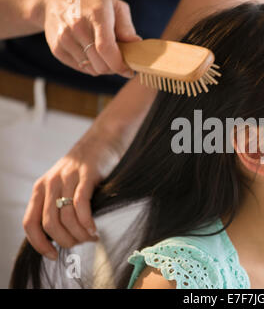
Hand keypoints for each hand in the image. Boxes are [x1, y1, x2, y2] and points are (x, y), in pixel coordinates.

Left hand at [22, 130, 123, 259]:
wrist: (102, 139)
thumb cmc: (86, 167)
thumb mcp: (64, 184)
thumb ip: (58, 204)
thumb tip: (62, 237)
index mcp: (40, 188)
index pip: (30, 223)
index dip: (39, 243)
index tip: (52, 254)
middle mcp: (50, 183)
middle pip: (50, 224)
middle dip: (65, 240)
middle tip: (80, 243)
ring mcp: (67, 178)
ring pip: (66, 217)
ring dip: (79, 234)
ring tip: (92, 237)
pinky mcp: (86, 175)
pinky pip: (81, 204)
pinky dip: (87, 222)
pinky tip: (94, 228)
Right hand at [42, 0, 141, 76]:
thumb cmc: (92, 3)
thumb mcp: (114, 6)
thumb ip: (126, 27)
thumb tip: (136, 44)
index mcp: (96, 15)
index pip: (106, 48)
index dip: (119, 65)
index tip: (128, 71)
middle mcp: (77, 27)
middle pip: (100, 64)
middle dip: (114, 68)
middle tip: (118, 61)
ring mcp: (64, 39)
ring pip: (92, 69)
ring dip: (102, 67)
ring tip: (104, 55)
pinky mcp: (57, 48)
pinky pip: (80, 68)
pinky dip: (90, 65)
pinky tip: (91, 53)